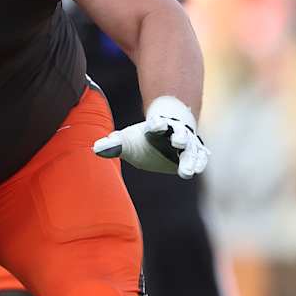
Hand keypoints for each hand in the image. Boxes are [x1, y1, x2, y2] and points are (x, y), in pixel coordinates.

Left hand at [93, 95, 208, 177]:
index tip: (156, 125)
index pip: (158, 123)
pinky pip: (201, 157)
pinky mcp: (195, 154)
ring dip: (192, 158)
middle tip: (178, 143)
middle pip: (180, 134)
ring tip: (188, 172)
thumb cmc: (142, 140)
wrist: (162, 137)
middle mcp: (175, 133)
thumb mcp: (127, 141)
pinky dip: (200, 162)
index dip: (157, 123)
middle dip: (180, 138)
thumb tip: (95, 148)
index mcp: (157, 127)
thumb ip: (114, 144)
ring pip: (193, 149)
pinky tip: (198, 170)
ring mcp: (188, 143)